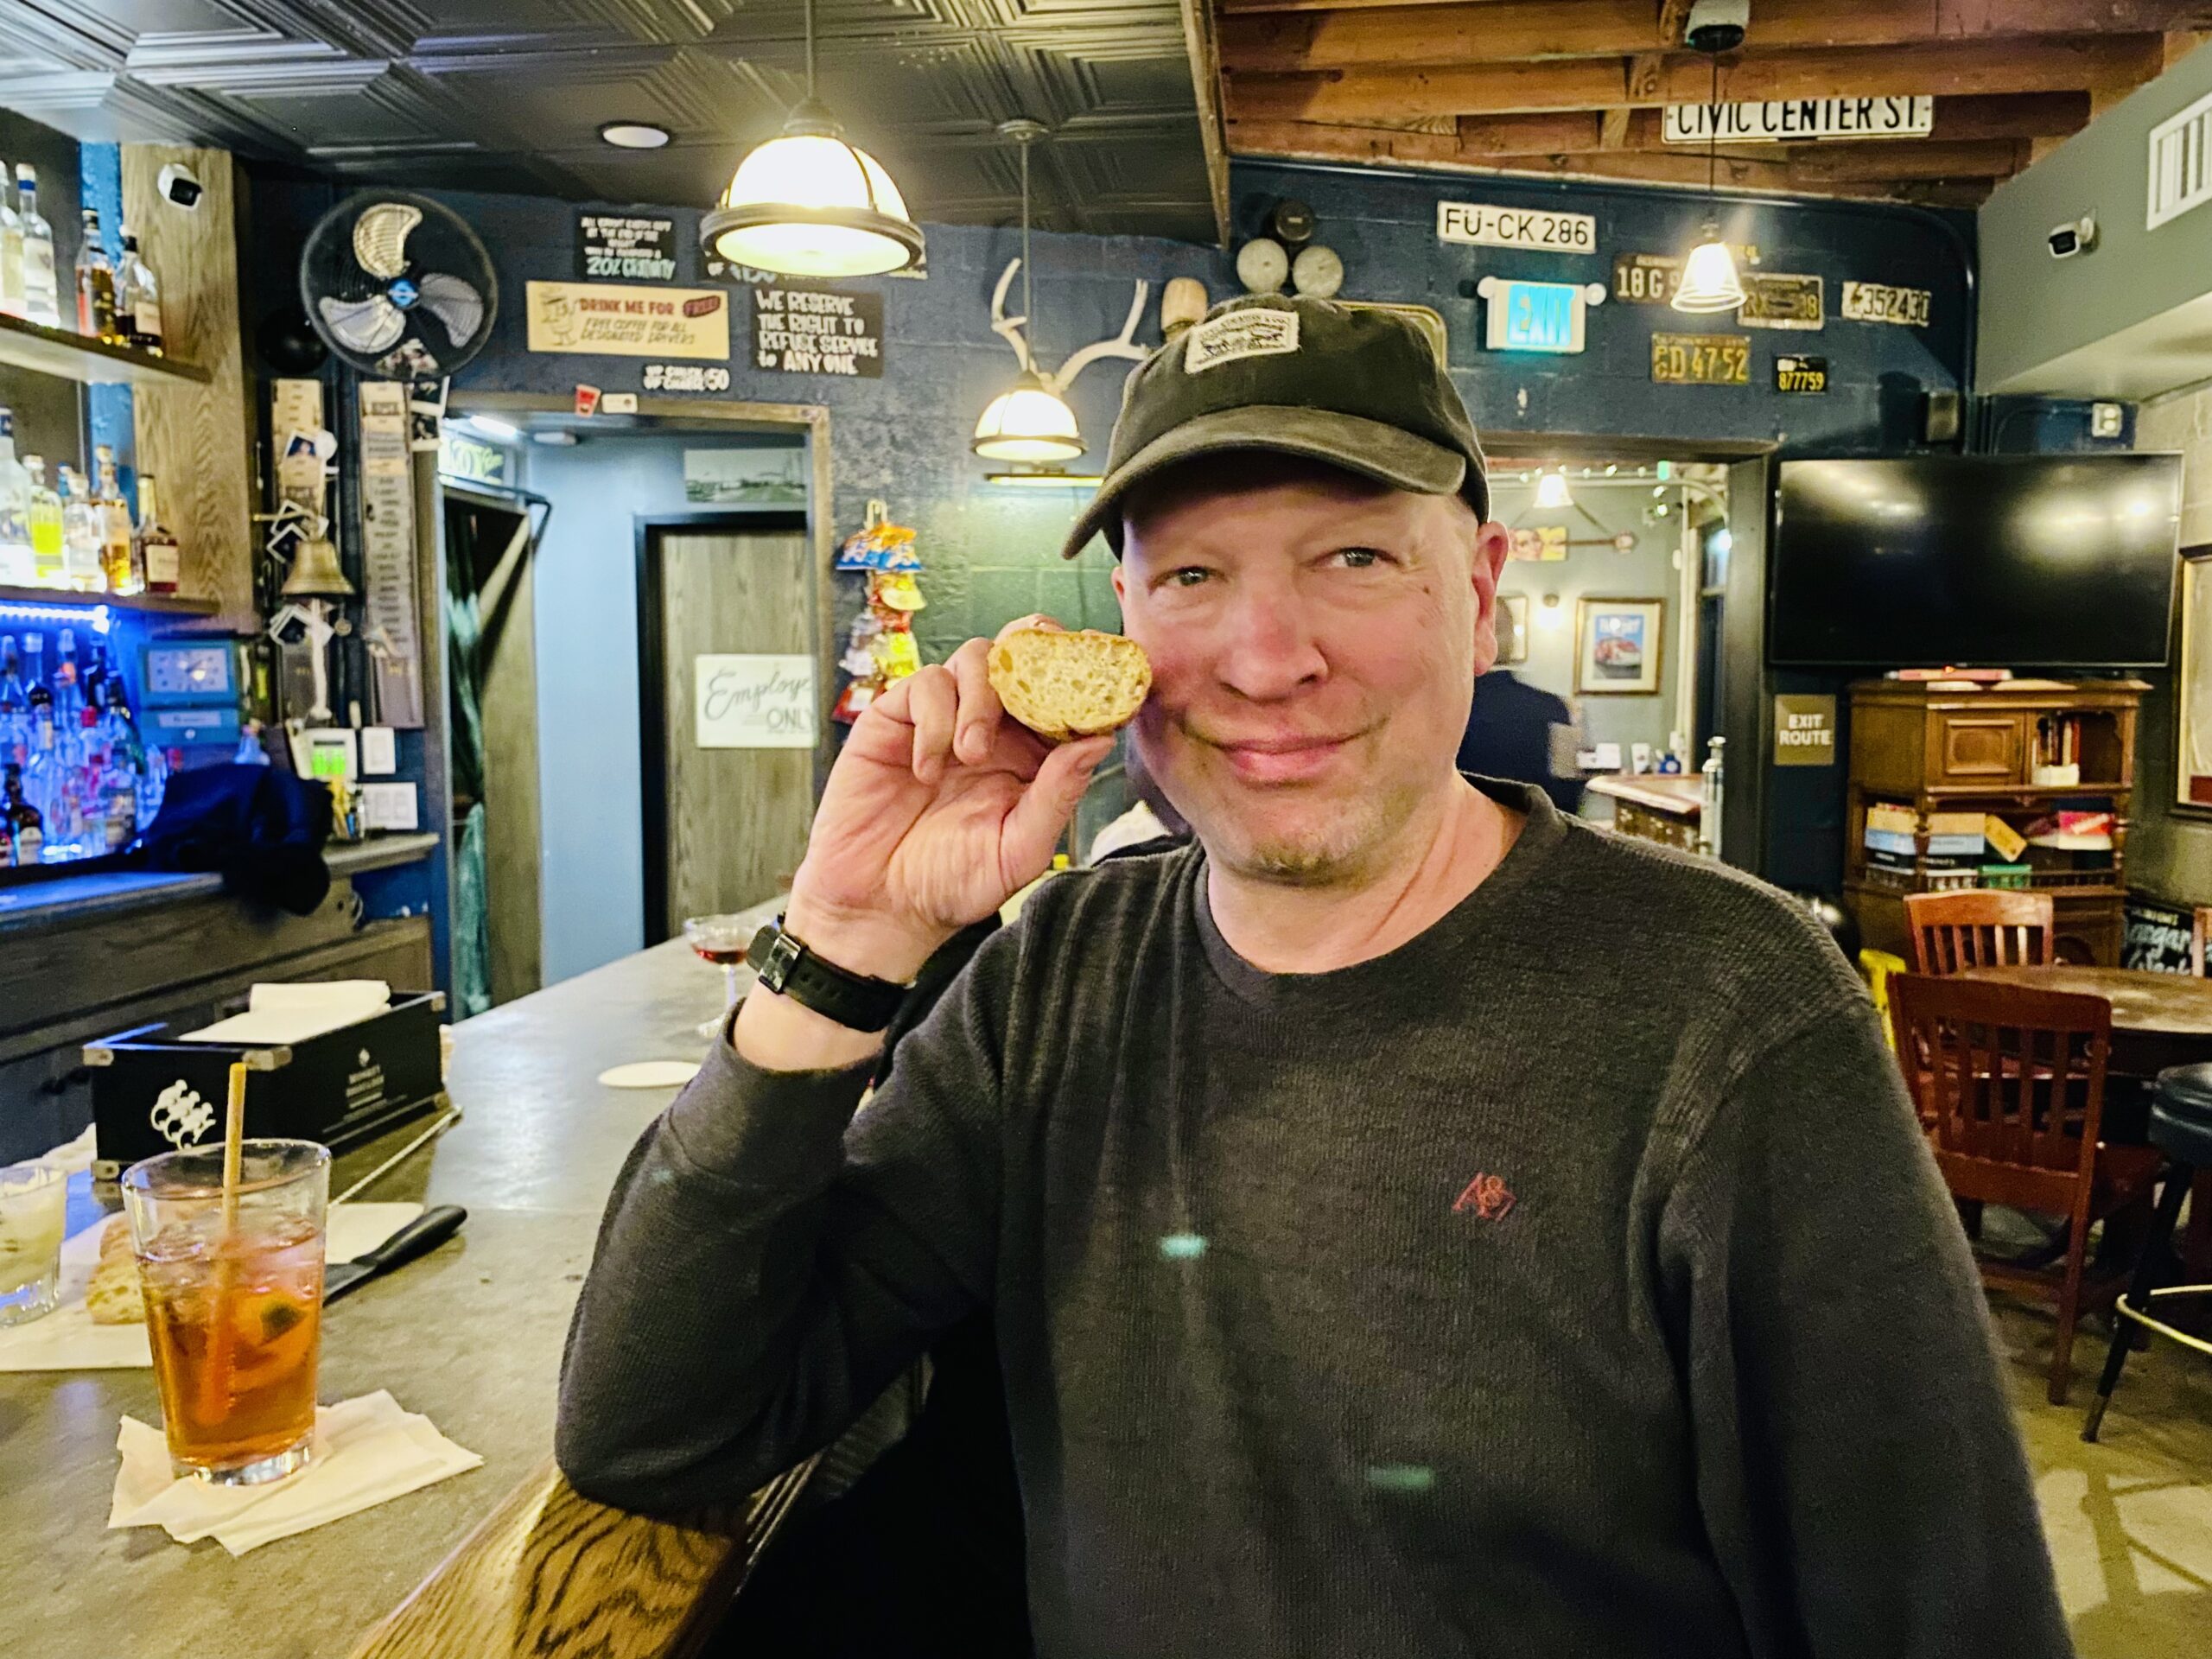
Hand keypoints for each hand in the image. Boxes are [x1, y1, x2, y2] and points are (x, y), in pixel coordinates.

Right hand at [785, 617, 1113, 983]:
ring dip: (980, 699)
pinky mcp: (897, 719)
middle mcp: (993, 727)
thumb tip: (1100, 741)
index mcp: (1032, 755)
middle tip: (1042, 674)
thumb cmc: (953, 884)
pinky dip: (933, 720)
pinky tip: (925, 770)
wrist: (880, 906)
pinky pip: (925, 684)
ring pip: (976, 657)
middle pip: (1023, 655)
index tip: (1106, 671)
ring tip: (970, 755)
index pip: (1065, 696)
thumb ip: (1056, 796)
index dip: (1085, 675)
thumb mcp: (1018, 850)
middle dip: (1038, 651)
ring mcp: (944, 718)